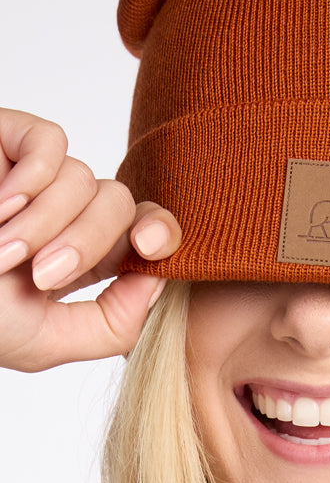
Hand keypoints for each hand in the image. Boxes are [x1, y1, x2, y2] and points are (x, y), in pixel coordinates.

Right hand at [0, 109, 181, 371]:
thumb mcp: (43, 342)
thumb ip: (112, 325)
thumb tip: (158, 282)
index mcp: (82, 259)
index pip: (145, 232)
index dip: (161, 231)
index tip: (151, 247)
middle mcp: (66, 215)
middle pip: (121, 205)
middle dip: (89, 242)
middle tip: (42, 274)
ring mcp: (38, 177)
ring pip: (86, 178)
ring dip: (47, 223)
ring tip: (2, 251)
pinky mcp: (8, 140)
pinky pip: (53, 143)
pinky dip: (33, 178)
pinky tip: (1, 207)